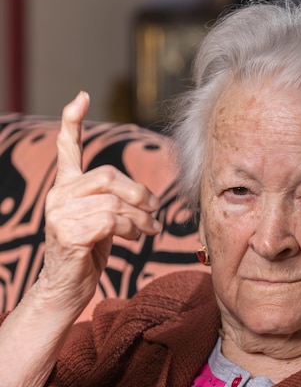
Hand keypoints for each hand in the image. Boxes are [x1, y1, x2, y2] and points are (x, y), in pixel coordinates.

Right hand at [39, 91, 160, 315]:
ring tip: (150, 230)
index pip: (66, 149)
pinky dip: (131, 229)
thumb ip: (113, 203)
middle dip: (139, 193)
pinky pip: (111, 221)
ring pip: (114, 201)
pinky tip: (135, 238)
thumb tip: (148, 199)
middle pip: (108, 176)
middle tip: (155, 210)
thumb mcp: (100, 223)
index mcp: (66, 188)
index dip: (72, 122)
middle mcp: (59, 195)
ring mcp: (60, 214)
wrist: (65, 289)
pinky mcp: (68, 233)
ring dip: (141, 217)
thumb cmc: (86, 256)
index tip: (81, 97)